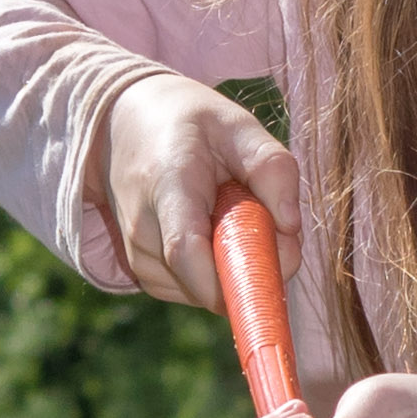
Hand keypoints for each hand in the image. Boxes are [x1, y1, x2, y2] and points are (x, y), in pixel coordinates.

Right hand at [95, 75, 299, 307]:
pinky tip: (209, 230)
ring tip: (223, 213)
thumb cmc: (190, 126)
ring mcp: (142, 259)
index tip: (270, 279)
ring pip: (212, 292)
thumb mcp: (237, 125)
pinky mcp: (148, 277)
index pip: (186, 251)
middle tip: (260, 215)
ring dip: (235, 264)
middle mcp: (144, 230)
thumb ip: (272, 167)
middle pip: (210, 280)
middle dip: (252, 264)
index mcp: (166, 186)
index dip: (231, 279)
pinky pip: (201, 291)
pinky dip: (218, 269)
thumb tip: (290, 226)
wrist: (126, 128)